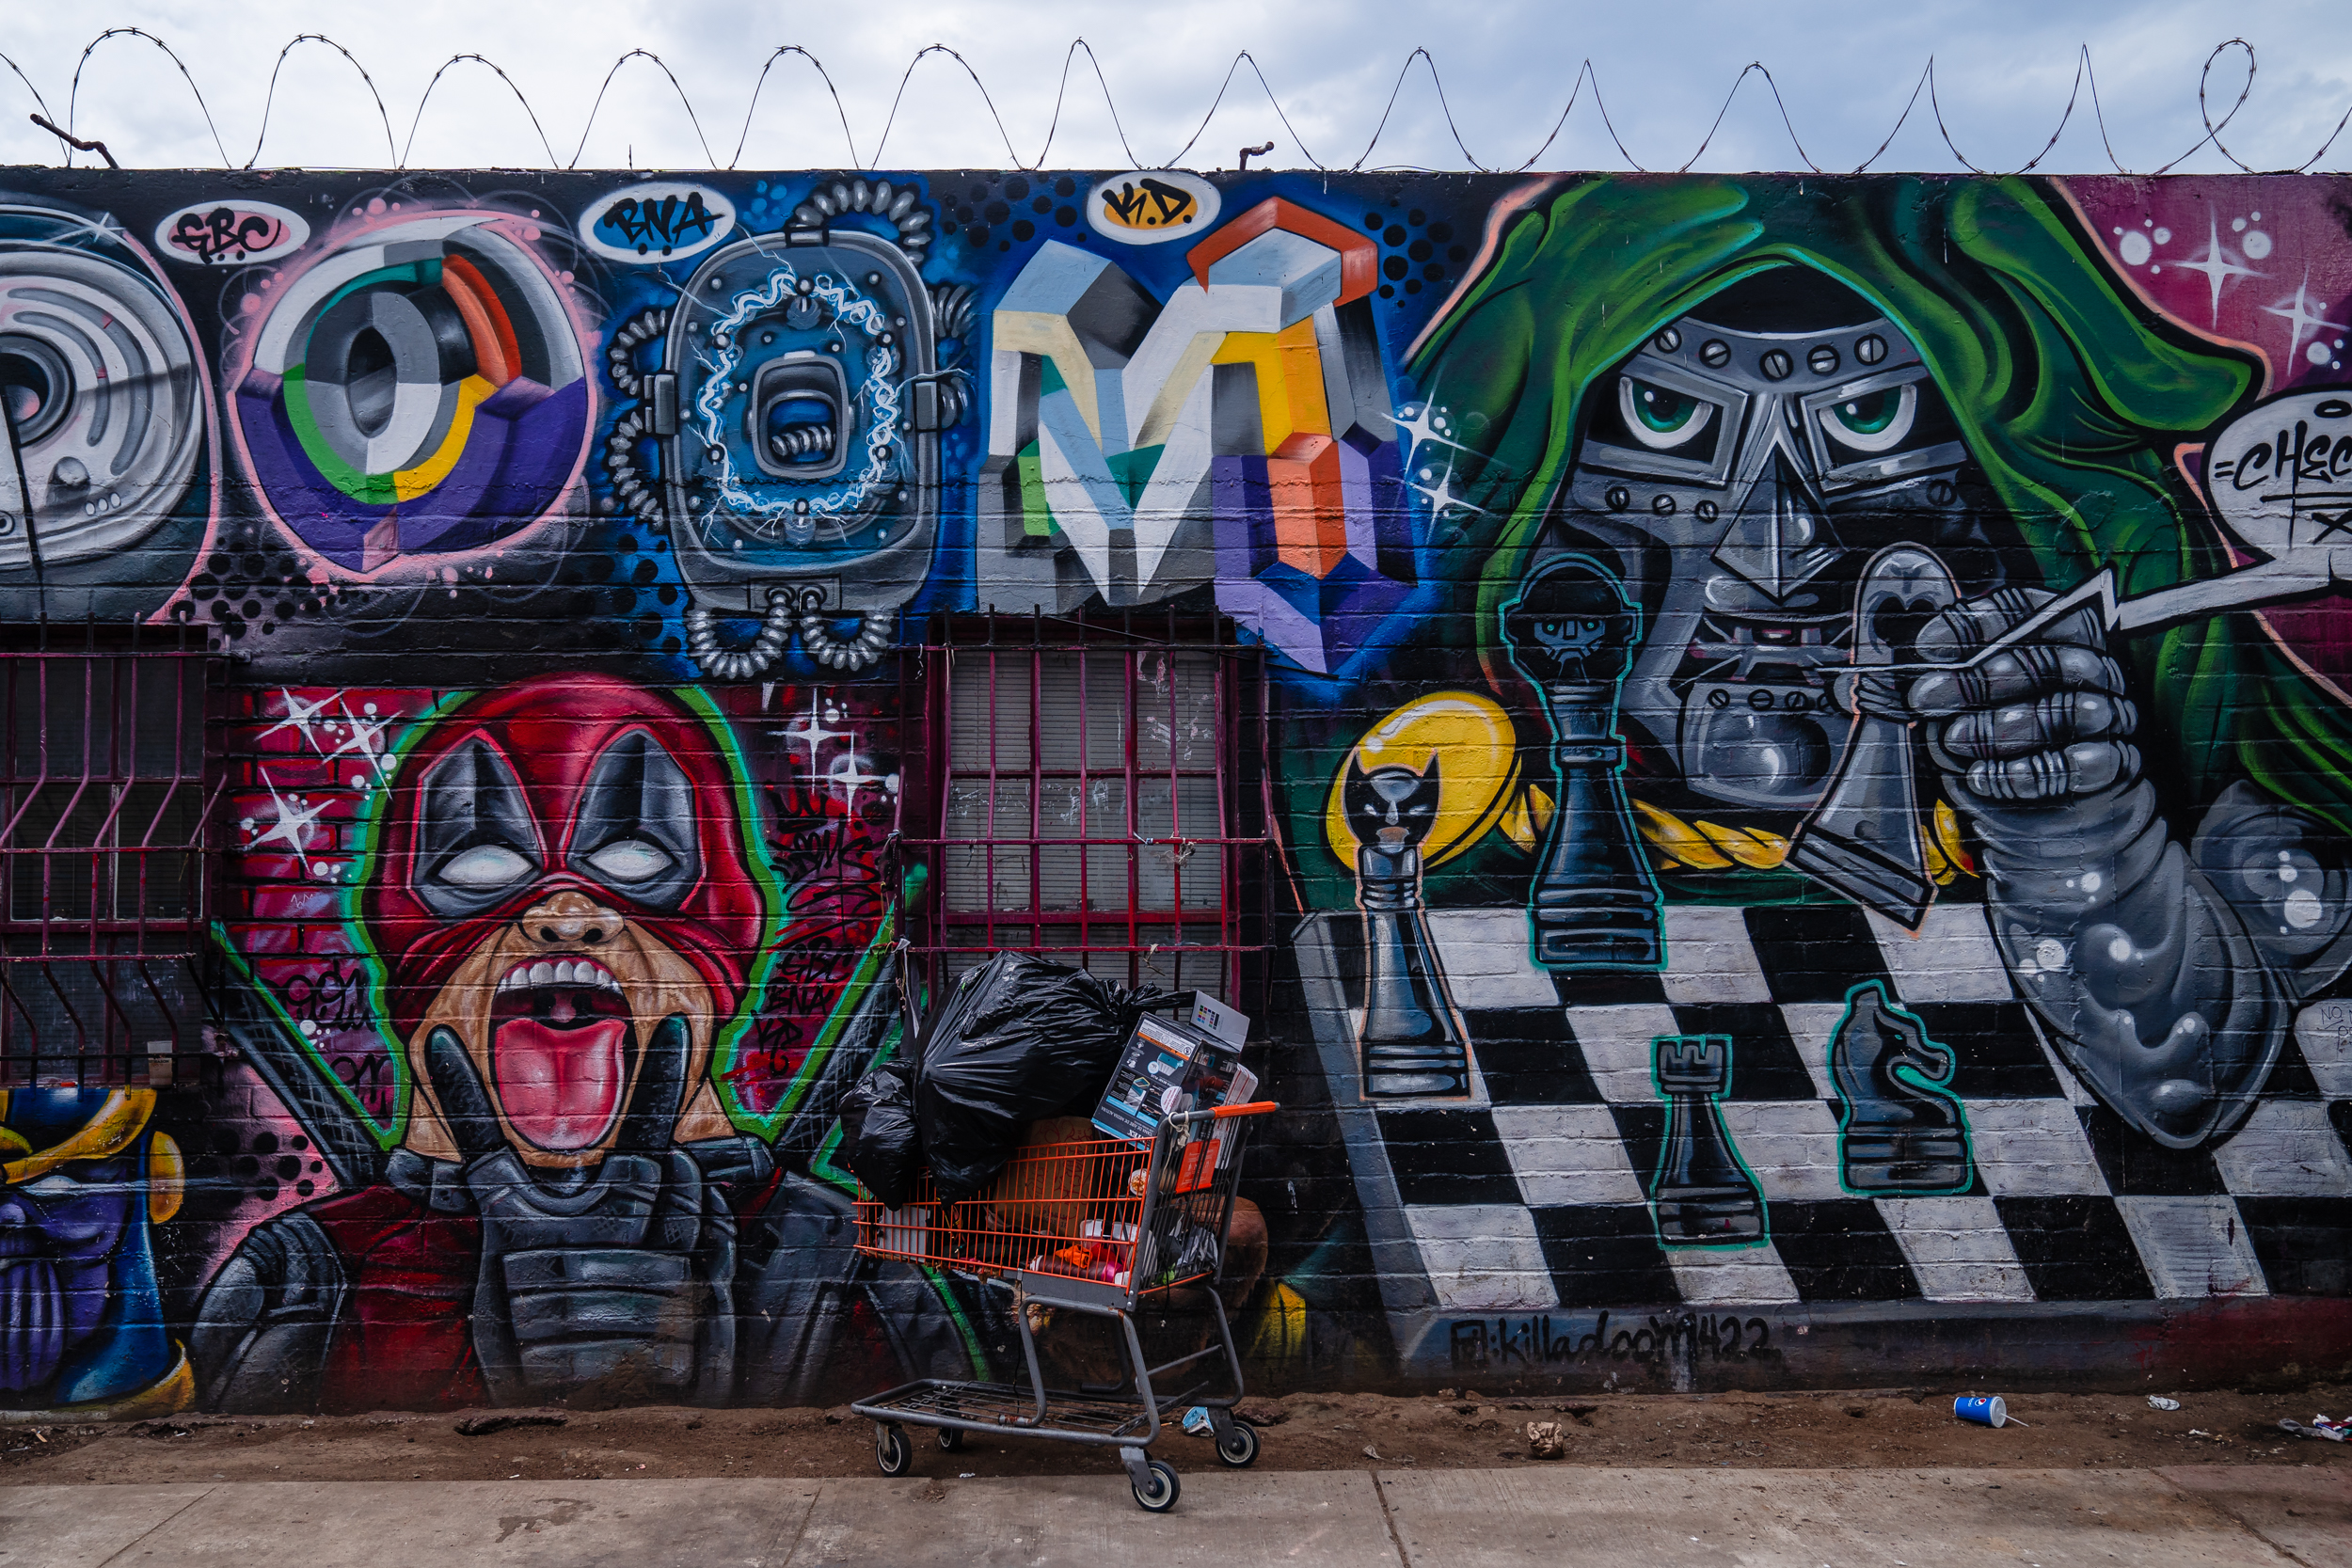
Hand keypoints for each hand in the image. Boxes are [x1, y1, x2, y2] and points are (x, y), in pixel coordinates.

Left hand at [1902, 589, 2140, 803]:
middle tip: (1926, 697)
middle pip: (2048, 661)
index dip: (1978, 623)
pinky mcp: (2116, 764)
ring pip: (2069, 711)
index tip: (1926, 645)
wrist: (2054, 811)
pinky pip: (2083, 763)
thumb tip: (1917, 676)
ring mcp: (2111, 716)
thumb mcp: (1972, 710)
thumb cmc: (2008, 746)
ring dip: (2002, 726)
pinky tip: (1988, 776)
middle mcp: (2093, 670)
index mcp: (2062, 639)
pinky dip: (2031, 771)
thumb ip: (1954, 685)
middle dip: (1979, 680)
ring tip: (1954, 740)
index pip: (2031, 611)